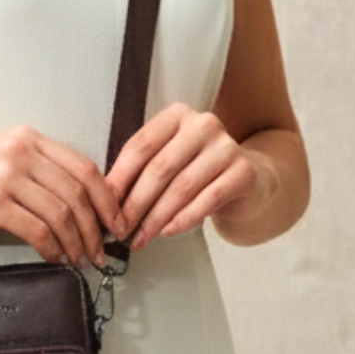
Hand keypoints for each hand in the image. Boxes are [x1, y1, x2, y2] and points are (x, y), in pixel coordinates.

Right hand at [0, 125, 125, 266]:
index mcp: (26, 137)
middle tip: (103, 248)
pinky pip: (37, 229)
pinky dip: (53, 248)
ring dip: (78, 242)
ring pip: (62, 213)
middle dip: (98, 226)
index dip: (107, 198)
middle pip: (78, 192)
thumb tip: (74, 202)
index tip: (115, 220)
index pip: (84, 166)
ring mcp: (5, 175)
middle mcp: (20, 151)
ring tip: (82, 259)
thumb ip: (34, 170)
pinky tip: (55, 258)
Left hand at [106, 103, 262, 249]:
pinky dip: (183, 220)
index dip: (119, 180)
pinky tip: (167, 232)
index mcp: (176, 115)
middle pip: (159, 169)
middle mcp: (203, 124)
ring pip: (181, 188)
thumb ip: (140, 173)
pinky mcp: (243, 172)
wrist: (249, 179)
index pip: (139, 147)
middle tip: (119, 229)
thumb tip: (105, 202)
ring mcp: (226, 146)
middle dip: (135, 204)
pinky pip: (207, 200)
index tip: (104, 207)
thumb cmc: (198, 171)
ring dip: (156, 218)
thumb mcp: (168, 161)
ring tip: (140, 238)